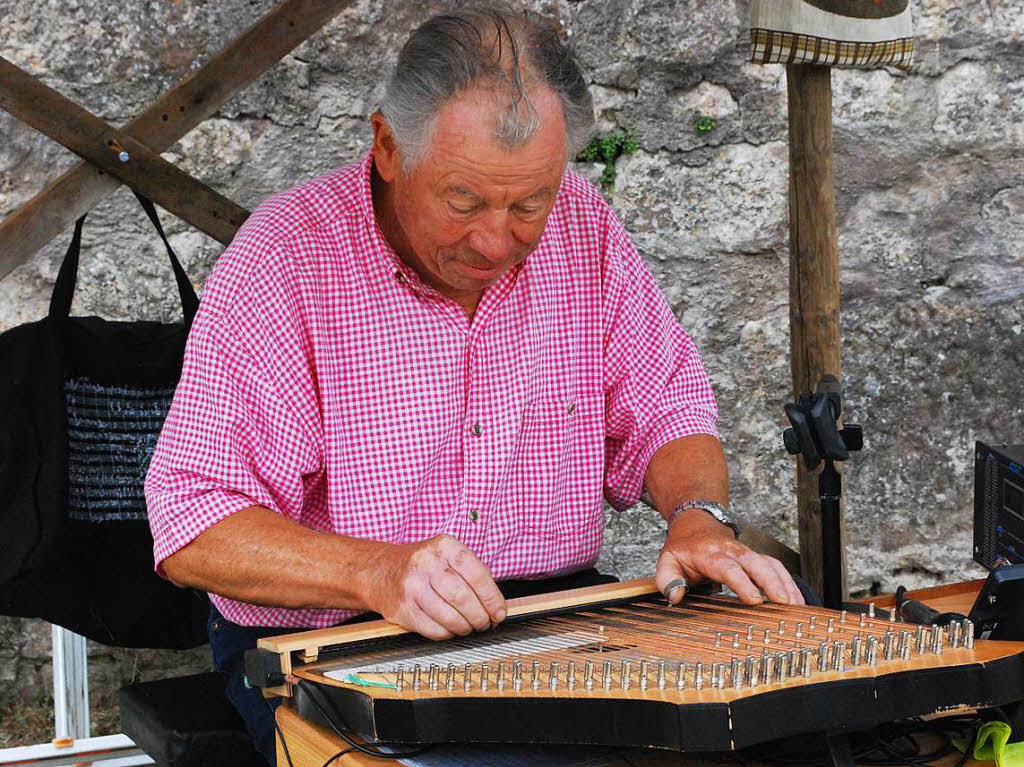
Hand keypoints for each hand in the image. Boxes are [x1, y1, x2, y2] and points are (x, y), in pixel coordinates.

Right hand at [363, 534, 506, 639]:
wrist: (381, 571)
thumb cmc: (423, 565)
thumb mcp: (447, 556)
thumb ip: (473, 575)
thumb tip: (496, 607)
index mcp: (444, 546)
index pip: (477, 574)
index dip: (492, 598)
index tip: (499, 612)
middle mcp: (427, 563)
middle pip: (463, 598)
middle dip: (480, 617)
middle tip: (485, 623)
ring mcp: (412, 586)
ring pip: (449, 617)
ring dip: (465, 628)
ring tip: (468, 627)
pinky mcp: (403, 608)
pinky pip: (433, 629)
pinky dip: (448, 634)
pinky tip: (450, 628)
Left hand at [654, 510, 803, 605]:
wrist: (695, 525)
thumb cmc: (683, 548)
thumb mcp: (666, 560)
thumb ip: (667, 579)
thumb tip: (675, 596)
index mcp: (709, 554)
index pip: (728, 567)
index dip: (742, 583)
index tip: (754, 600)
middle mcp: (732, 551)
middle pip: (756, 563)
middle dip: (772, 582)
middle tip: (785, 603)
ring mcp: (746, 553)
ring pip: (770, 564)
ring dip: (785, 583)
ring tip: (796, 606)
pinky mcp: (756, 558)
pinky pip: (776, 567)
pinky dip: (788, 582)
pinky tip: (797, 600)